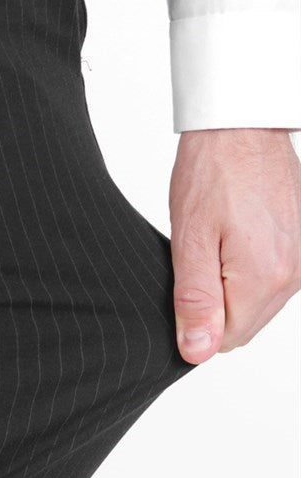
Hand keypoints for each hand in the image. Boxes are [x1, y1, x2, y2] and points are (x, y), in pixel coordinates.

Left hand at [169, 128, 300, 363]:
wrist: (242, 126)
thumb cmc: (213, 173)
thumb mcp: (190, 240)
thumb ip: (196, 300)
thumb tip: (197, 350)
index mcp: (264, 279)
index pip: (226, 339)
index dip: (196, 317)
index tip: (187, 279)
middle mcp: (293, 275)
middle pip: (244, 323)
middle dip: (215, 301)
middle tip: (199, 254)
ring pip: (258, 302)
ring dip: (231, 282)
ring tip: (216, 239)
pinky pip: (271, 278)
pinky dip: (248, 266)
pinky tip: (234, 235)